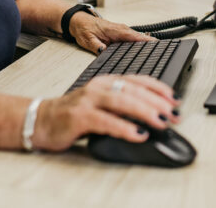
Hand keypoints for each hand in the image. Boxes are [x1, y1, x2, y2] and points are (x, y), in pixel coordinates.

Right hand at [31, 75, 178, 150]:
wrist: (40, 120)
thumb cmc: (73, 114)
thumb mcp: (101, 105)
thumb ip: (121, 105)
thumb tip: (154, 115)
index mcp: (106, 81)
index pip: (137, 80)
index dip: (158, 88)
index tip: (175, 98)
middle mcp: (98, 87)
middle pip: (133, 89)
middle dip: (157, 101)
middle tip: (174, 113)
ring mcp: (88, 100)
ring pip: (122, 101)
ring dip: (145, 111)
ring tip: (162, 121)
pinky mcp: (79, 116)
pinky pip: (106, 121)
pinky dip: (124, 127)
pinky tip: (138, 134)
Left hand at [69, 12, 151, 54]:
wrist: (78, 21)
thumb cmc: (83, 29)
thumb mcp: (87, 40)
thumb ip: (97, 46)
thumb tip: (104, 51)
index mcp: (115, 30)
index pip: (133, 36)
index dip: (145, 41)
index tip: (156, 45)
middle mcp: (121, 29)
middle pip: (139, 38)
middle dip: (151, 44)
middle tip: (162, 53)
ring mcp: (122, 31)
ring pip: (138, 38)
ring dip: (147, 44)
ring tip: (159, 52)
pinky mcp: (121, 34)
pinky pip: (134, 39)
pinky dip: (141, 43)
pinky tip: (147, 50)